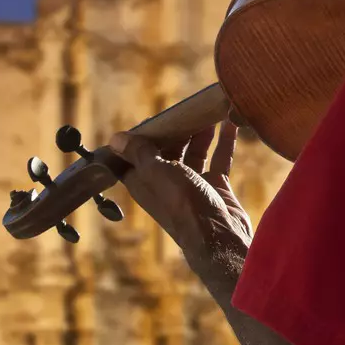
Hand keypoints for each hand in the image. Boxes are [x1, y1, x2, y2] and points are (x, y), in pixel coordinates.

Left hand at [107, 118, 252, 268]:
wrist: (218, 236)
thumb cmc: (182, 203)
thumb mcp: (156, 171)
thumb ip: (139, 152)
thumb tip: (115, 138)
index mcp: (144, 181)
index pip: (137, 154)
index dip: (144, 135)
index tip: (154, 115)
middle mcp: (165, 183)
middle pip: (168, 150)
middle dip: (176, 129)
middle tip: (187, 108)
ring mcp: (191, 186)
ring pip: (194, 153)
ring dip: (200, 134)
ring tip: (208, 112)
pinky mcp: (214, 187)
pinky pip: (218, 160)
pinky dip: (223, 143)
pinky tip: (229, 124)